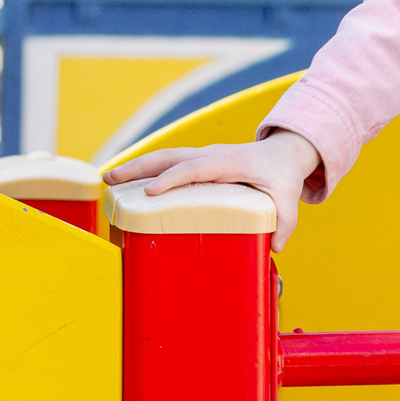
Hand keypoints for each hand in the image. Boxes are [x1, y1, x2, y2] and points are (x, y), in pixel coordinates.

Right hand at [105, 128, 324, 249]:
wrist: (281, 153)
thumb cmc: (282, 175)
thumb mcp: (289, 198)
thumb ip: (285, 223)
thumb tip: (275, 248)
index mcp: (228, 162)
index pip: (195, 168)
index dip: (173, 178)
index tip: (151, 192)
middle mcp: (210, 155)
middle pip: (168, 157)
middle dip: (139, 167)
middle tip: (111, 180)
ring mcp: (201, 156)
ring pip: (163, 157)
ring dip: (136, 167)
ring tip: (109, 180)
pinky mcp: (197, 162)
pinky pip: (168, 163)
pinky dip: (147, 170)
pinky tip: (130, 183)